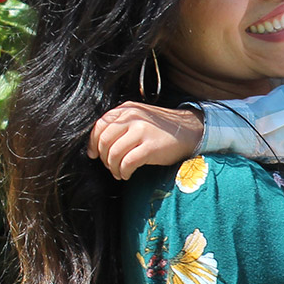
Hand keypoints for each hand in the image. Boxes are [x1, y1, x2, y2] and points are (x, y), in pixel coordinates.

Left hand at [86, 102, 202, 179]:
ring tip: (119, 172)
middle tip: (110, 166)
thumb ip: (121, 124)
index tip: (94, 154)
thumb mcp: (139, 118)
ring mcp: (142, 131)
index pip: (100, 125)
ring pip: (113, 153)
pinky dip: (123, 172)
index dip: (93, 143)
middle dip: (103, 158)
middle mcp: (133, 117)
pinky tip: (127, 174)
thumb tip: (97, 144)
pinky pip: (127, 163)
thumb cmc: (161, 129)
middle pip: (104, 141)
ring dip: (113, 167)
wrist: (190, 130)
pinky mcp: (151, 146)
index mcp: (127, 109)